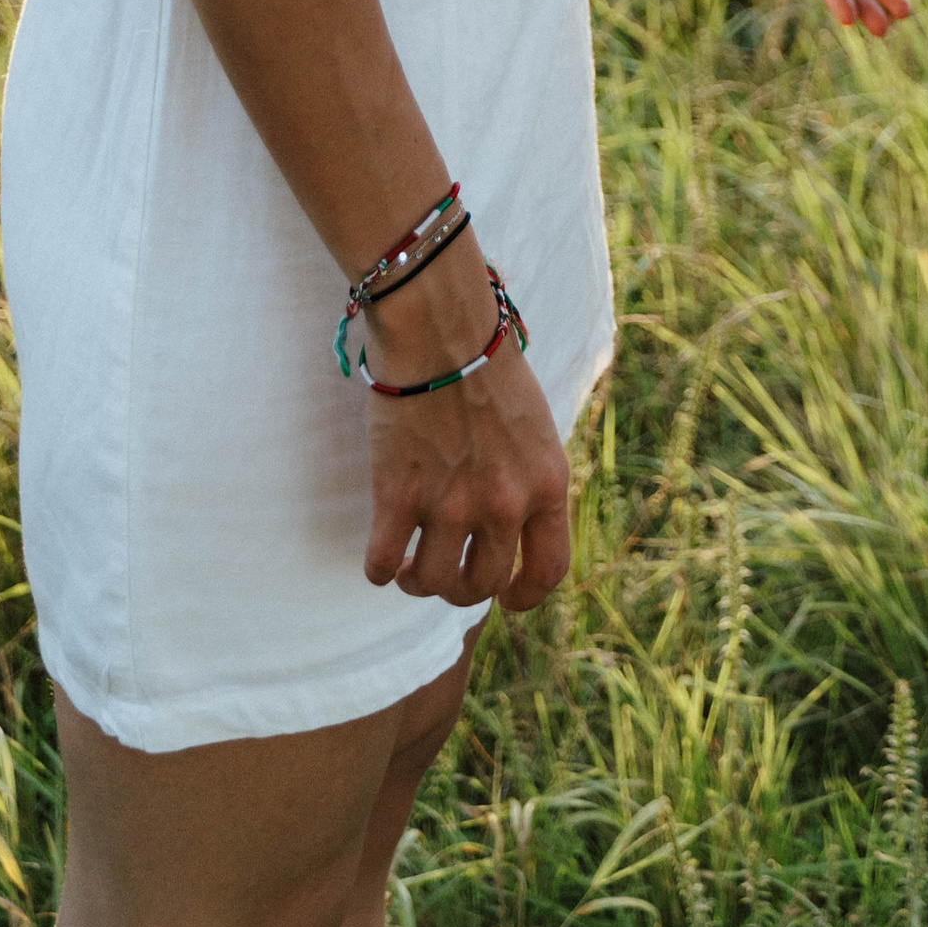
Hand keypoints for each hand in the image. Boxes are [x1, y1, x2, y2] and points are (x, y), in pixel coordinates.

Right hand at [359, 232, 572, 613]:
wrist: (440, 327)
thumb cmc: (486, 364)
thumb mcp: (534, 427)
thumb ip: (528, 479)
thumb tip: (514, 526)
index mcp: (547, 485)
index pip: (548, 570)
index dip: (525, 596)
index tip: (506, 599)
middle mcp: (505, 504)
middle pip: (485, 584)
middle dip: (463, 587)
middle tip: (444, 569)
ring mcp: (451, 504)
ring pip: (435, 582)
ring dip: (419, 581)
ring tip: (410, 565)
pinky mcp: (400, 496)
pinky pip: (383, 564)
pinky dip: (379, 568)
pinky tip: (380, 555)